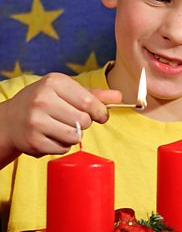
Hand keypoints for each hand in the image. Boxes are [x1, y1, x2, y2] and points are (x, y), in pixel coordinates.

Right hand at [0, 73, 121, 161]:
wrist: (10, 120)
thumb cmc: (45, 102)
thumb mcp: (67, 91)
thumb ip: (95, 95)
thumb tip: (119, 96)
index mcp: (54, 82)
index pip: (89, 102)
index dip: (100, 112)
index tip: (101, 115)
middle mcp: (43, 99)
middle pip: (84, 121)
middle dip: (85, 123)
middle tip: (73, 120)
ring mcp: (36, 121)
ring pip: (76, 136)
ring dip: (74, 136)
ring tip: (62, 128)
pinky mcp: (33, 141)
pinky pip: (63, 149)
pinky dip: (62, 146)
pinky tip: (51, 136)